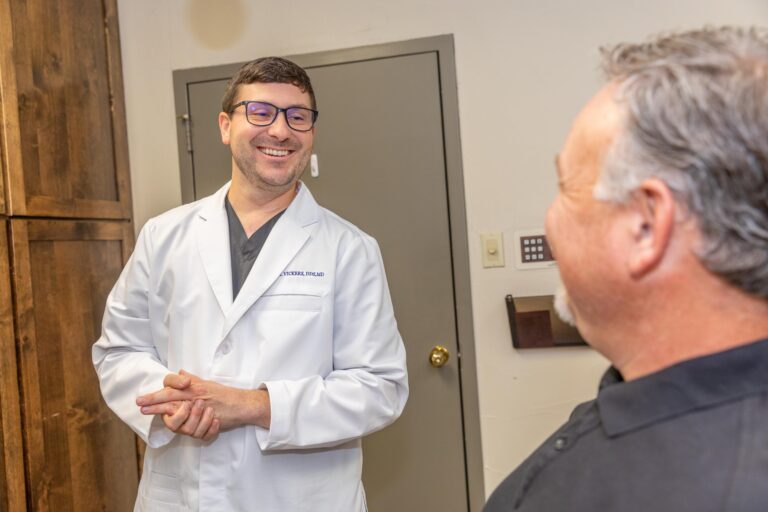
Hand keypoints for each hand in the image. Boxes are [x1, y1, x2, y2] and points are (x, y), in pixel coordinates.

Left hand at [136, 370, 270, 429]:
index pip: (173, 386)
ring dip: (160, 410)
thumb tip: (180, 373)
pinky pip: (191, 422)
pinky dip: (180, 422)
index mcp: (194, 386)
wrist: (242, 404)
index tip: (145, 396)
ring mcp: (200, 405)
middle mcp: (195, 394)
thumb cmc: (225, 395)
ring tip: (146, 412)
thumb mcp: (207, 384)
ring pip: (177, 407)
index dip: (158, 391)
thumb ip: (193, 380)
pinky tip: (170, 423)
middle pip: (171, 395)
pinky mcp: (205, 417)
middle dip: (153, 399)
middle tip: (139, 403)